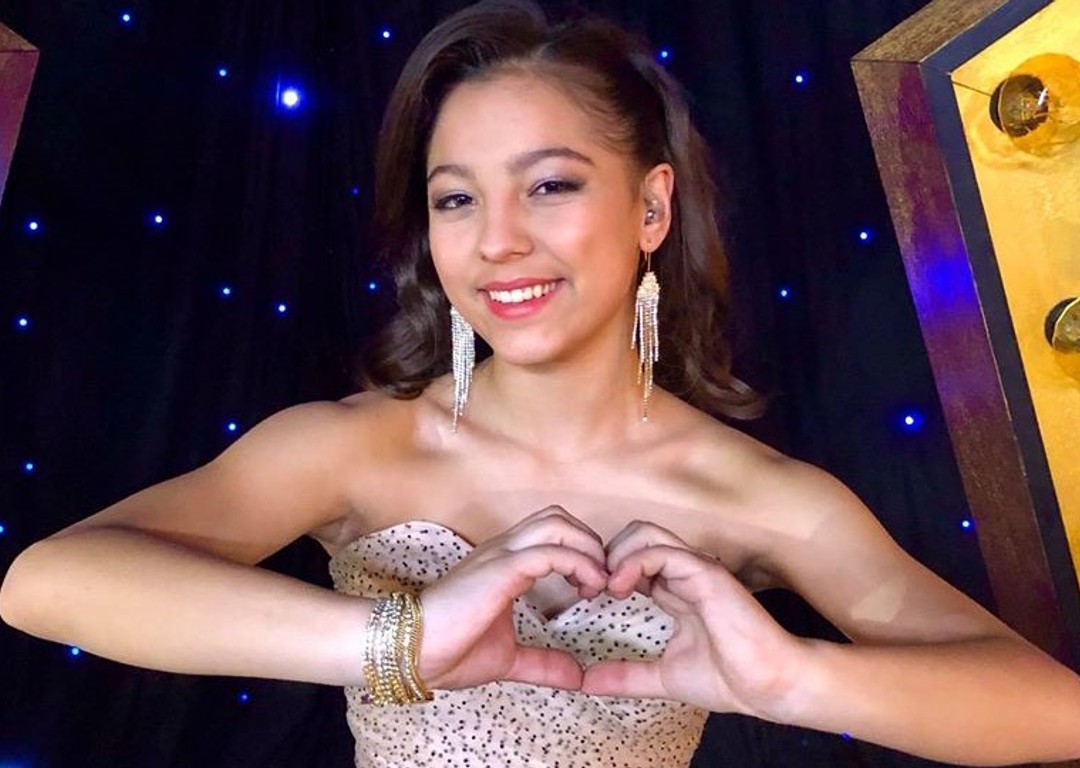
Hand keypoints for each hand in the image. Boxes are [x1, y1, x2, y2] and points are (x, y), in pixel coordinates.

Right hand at [418, 506, 607, 691]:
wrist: (410, 651)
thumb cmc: (449, 650)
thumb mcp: (508, 659)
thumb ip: (543, 663)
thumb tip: (577, 677)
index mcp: (504, 563)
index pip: (551, 532)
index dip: (580, 552)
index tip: (594, 588)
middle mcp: (503, 550)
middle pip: (558, 517)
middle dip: (589, 542)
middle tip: (600, 581)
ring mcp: (501, 555)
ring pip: (557, 524)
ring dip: (587, 548)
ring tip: (597, 584)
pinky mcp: (501, 569)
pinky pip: (550, 551)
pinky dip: (578, 564)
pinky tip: (587, 589)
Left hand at [581, 521, 806, 717]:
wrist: (770, 687)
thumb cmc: (729, 679)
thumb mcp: (663, 677)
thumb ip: (627, 676)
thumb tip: (586, 682)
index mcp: (676, 590)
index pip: (632, 559)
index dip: (605, 570)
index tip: (586, 597)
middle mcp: (684, 573)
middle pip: (633, 535)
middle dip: (604, 554)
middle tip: (589, 589)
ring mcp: (696, 569)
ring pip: (645, 533)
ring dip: (616, 554)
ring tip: (605, 587)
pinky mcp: (706, 574)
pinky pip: (662, 551)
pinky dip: (634, 562)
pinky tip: (620, 588)